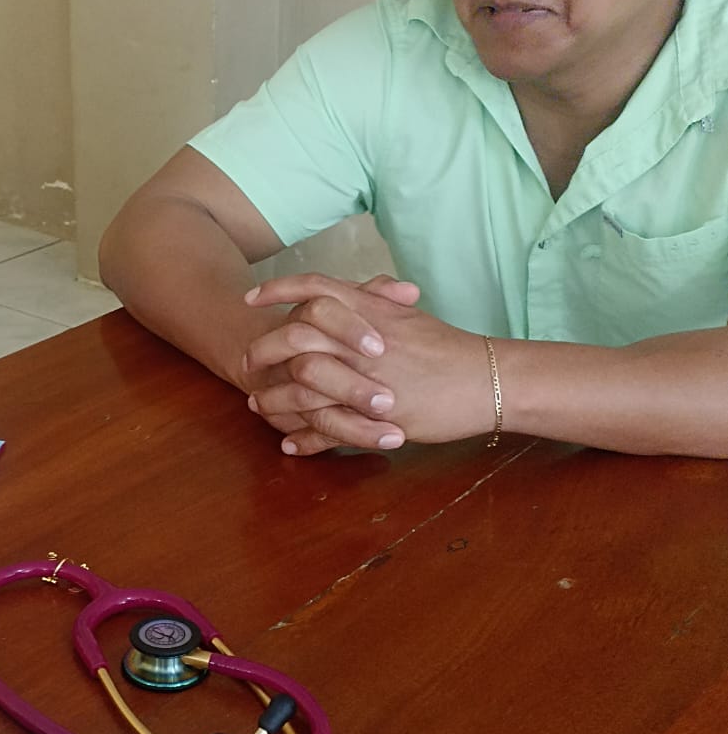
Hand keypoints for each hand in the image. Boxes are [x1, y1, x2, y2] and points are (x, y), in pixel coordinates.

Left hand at [246, 274, 494, 453]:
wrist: (487, 381)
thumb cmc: (449, 349)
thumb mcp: (409, 316)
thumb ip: (377, 302)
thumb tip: (358, 291)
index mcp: (370, 312)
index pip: (313, 289)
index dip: (277, 291)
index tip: (250, 299)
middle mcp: (361, 342)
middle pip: (294, 337)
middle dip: (263, 349)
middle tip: (247, 360)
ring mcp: (365, 380)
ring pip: (302, 388)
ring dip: (274, 399)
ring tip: (258, 404)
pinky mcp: (373, 418)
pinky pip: (326, 430)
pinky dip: (303, 439)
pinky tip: (288, 444)